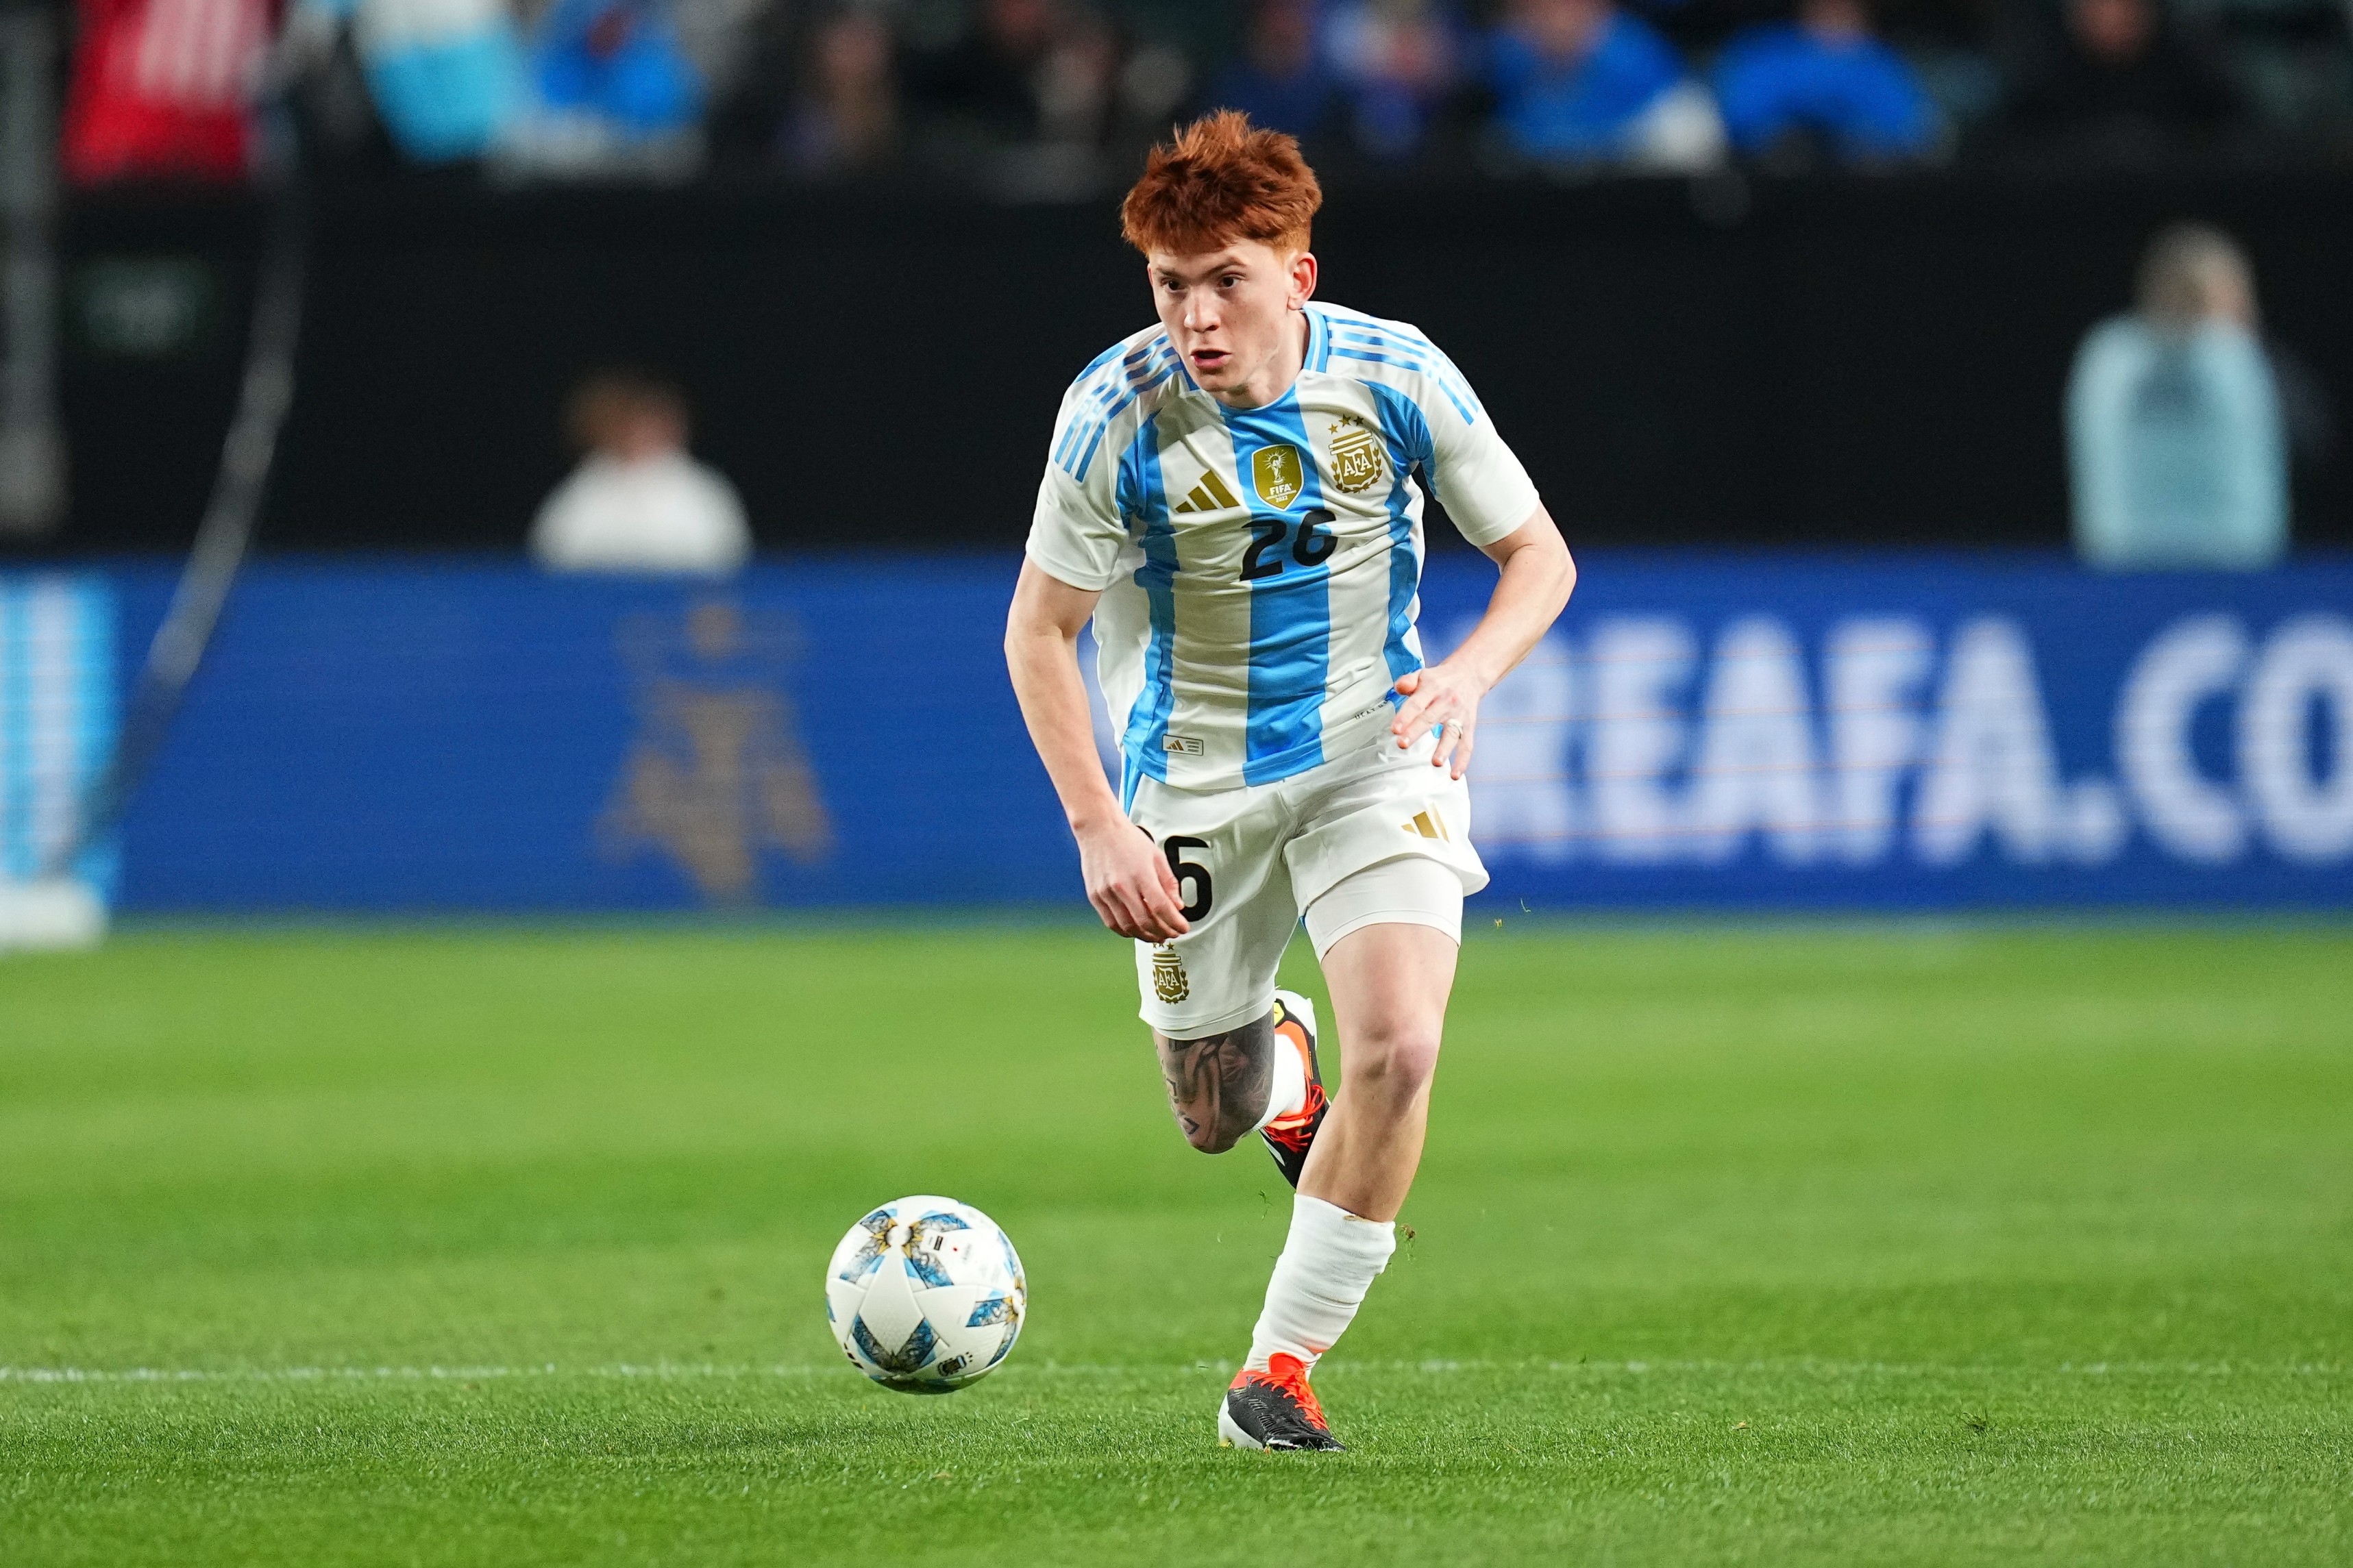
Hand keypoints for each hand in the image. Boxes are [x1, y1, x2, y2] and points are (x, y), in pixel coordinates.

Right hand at [1076, 817, 1187, 941]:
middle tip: (1172, 934)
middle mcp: (1122, 886)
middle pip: (1145, 921)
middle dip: (1163, 933)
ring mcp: (1106, 893)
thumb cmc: (1129, 840)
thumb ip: (1168, 883)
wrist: (1099, 829)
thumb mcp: (1156, 856)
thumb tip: (1177, 907)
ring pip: (1128, 927)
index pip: (1161, 908)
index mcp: (1141, 875)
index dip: (1175, 923)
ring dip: (1145, 936)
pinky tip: (1137, 930)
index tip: (1183, 928)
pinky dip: (1126, 931)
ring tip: (1156, 936)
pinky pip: (1111, 923)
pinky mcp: (1095, 897)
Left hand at [1392, 661, 1488, 779]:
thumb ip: (1408, 681)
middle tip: (1403, 744)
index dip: (1405, 716)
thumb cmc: (1440, 680)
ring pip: (1452, 733)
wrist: (1470, 675)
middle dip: (1416, 732)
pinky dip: (1463, 761)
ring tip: (1435, 762)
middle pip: (1430, 718)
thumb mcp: (1422, 674)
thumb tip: (1399, 688)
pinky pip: (1467, 745)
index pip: (1417, 703)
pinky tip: (1454, 774)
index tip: (1395, 729)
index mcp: (1432, 689)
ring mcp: (1459, 716)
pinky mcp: (1469, 726)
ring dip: (1444, 749)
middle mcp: (1446, 702)